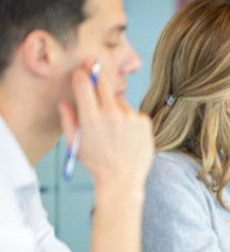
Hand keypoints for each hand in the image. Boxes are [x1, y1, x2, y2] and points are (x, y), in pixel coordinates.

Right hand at [59, 61, 153, 192]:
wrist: (122, 179)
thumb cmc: (97, 163)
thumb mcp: (75, 144)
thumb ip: (68, 121)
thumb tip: (65, 103)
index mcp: (91, 118)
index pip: (84, 84)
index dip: (82, 74)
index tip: (81, 72)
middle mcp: (111, 114)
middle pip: (103, 83)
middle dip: (97, 76)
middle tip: (95, 72)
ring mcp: (130, 117)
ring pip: (119, 101)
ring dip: (114, 107)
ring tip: (114, 129)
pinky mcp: (144, 121)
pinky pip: (133, 112)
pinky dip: (129, 119)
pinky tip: (127, 135)